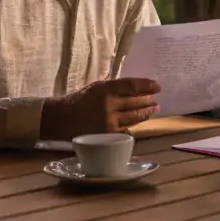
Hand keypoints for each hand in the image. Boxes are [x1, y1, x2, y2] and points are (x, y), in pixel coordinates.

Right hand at [40, 77, 160, 138]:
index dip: (147, 85)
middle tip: (156, 100)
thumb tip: (136, 89)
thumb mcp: (96, 88)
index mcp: (105, 89)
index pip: (132, 85)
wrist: (62, 119)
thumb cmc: (80, 100)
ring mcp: (109, 121)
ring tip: (154, 110)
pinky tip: (139, 123)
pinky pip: (127, 129)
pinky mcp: (108, 135)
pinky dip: (134, 125)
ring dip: (146, 113)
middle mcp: (108, 104)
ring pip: (134, 117)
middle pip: (136, 102)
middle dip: (149, 101)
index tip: (157, 86)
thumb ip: (114, 88)